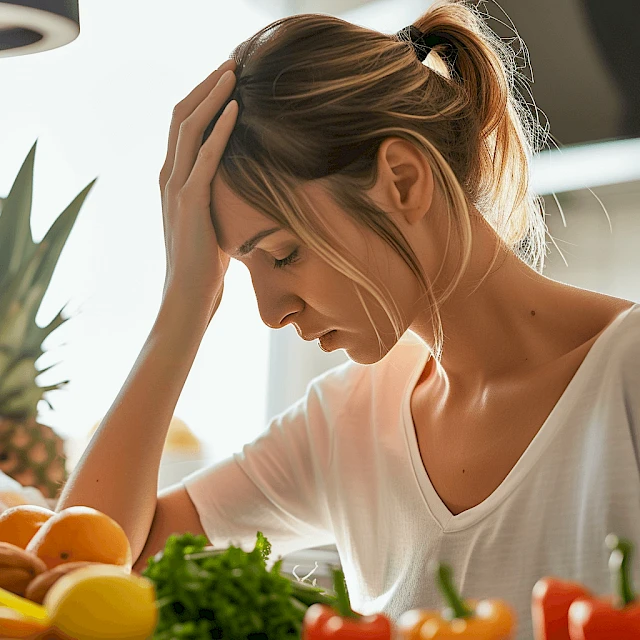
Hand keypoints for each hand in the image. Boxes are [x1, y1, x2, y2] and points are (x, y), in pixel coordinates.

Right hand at [159, 59, 237, 315]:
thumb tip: (235, 193)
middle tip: (230, 64)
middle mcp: (169, 179)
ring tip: (233, 73)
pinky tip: (236, 109)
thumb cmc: (203, 269)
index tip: (224, 81)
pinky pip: (204, 158)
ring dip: (212, 97)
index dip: (201, 101)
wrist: (187, 299)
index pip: (182, 129)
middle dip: (205, 87)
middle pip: (181, 118)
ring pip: (189, 129)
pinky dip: (220, 130)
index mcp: (173, 183)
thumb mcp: (210, 225)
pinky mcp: (190, 204)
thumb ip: (214, 203)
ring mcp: (176, 190)